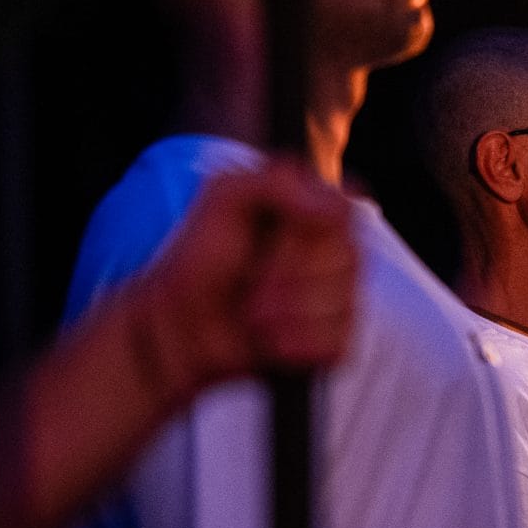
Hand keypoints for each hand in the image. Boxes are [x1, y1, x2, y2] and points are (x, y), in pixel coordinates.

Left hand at [135, 162, 358, 396]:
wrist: (179, 328)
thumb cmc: (198, 261)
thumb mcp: (224, 197)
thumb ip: (276, 183)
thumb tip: (332, 203)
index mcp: (311, 207)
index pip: (345, 212)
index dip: (309, 233)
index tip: (274, 239)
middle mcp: (329, 249)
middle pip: (348, 259)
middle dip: (291, 277)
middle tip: (250, 284)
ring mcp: (334, 296)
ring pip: (346, 302)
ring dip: (292, 313)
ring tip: (252, 316)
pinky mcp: (331, 338)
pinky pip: (341, 341)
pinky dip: (301, 344)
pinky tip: (271, 342)